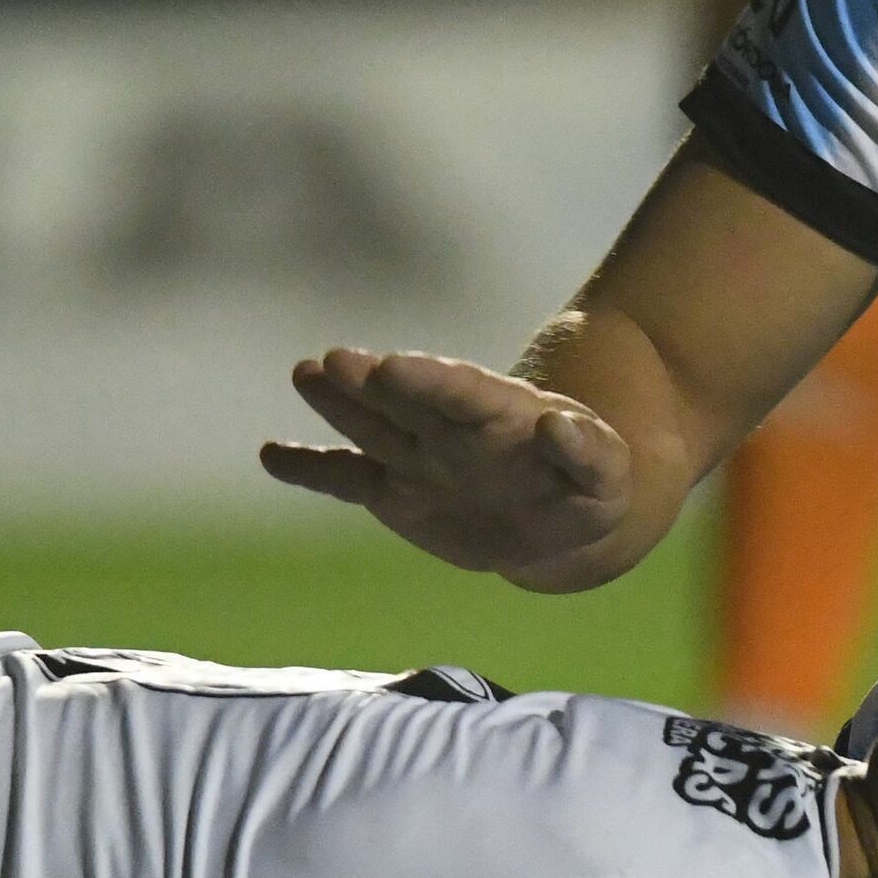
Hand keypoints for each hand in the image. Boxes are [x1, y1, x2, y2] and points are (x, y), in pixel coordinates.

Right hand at [257, 347, 636, 583]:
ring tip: (305, 374)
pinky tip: (271, 454)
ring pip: (372, 426)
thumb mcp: (607, 472)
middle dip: (371, 383)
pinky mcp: (396, 491)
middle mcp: (450, 426)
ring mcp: (419, 455)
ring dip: (339, 403)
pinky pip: (348, 479)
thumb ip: (587, 452)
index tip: (390, 367)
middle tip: (332, 362)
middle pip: (407, 400)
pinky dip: (311, 470)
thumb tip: (559, 426)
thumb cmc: (591, 485)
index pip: (461, 391)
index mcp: (501, 414)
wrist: (562, 516)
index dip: (426, 380)